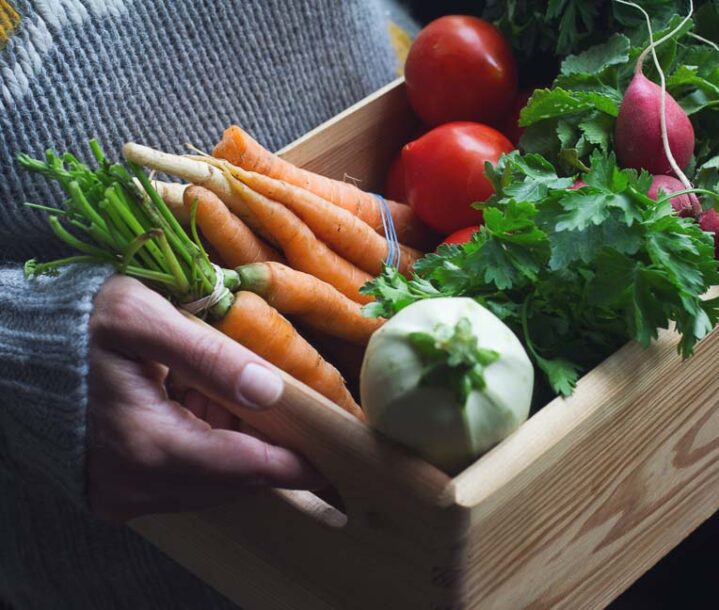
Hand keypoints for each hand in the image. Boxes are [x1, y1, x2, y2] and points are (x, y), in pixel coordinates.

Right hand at [86, 275, 322, 520]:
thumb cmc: (79, 323)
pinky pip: (181, 480)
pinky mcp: (116, 490)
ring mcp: (122, 493)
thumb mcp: (145, 319)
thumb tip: (272, 389)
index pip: (242, 466)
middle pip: (229, 480)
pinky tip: (202, 409)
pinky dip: (205, 449)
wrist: (13, 346)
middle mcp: (134, 484)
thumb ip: (210, 356)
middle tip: (294, 413)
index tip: (332, 459)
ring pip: (208, 483)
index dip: (292, 463)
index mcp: (147, 444)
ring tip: (234, 397)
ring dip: (235, 447)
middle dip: (267, 448)